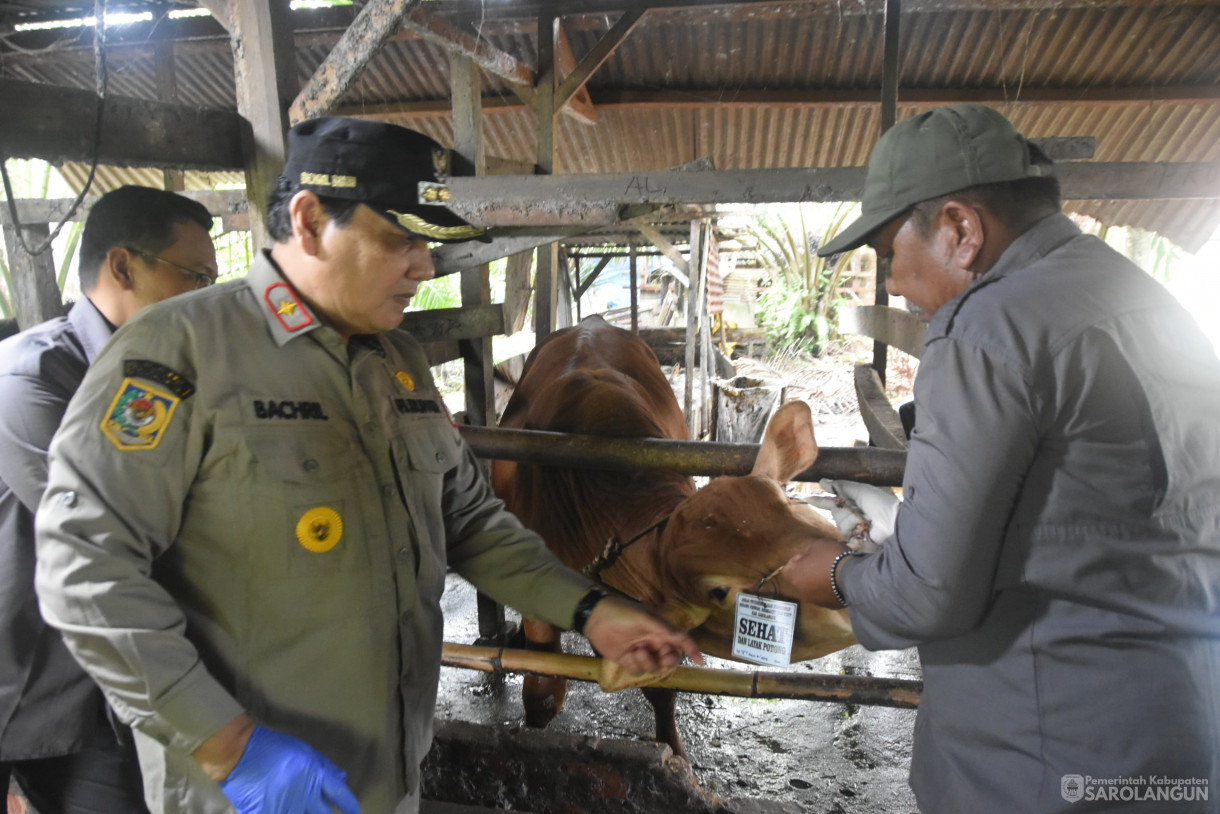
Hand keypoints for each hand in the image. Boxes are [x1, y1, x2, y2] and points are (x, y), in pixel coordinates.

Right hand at [218, 726, 360, 813]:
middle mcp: (304, 795)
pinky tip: (284, 810)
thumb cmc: (274, 749)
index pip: (340, 795)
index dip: (350, 806)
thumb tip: (342, 780)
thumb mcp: (305, 752)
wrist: (240, 754)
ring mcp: (285, 808)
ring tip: (303, 809)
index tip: (354, 812)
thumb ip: (325, 767)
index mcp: (315, 776)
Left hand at [583, 596, 703, 674]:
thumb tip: (682, 637)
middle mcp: (653, 641)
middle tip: (663, 656)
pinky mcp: (628, 659)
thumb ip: (664, 629)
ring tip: (637, 651)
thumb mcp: (644, 618)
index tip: (701, 662)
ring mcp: (641, 651)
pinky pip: (638, 670)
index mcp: (660, 629)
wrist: (596, 617)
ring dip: (648, 662)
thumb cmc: (622, 612)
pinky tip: (628, 655)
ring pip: (653, 667)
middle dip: (668, 660)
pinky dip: (635, 665)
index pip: (681, 641)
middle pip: (669, 658)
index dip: (692, 650)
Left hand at [782, 539, 850, 607]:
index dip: (795, 562)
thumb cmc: (831, 557)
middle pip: (800, 580)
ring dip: (818, 582)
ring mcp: (816, 601)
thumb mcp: (816, 545)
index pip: (786, 570)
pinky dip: (829, 590)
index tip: (807, 556)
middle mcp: (802, 592)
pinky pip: (825, 596)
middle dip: (807, 572)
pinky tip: (838, 582)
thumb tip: (804, 559)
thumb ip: (806, 553)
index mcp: (794, 577)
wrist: (853, 577)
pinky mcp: (830, 606)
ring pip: (813, 589)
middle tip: (820, 563)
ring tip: (831, 573)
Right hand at [805, 479, 899, 551]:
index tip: (808, 498)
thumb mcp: (860, 490)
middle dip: (845, 512)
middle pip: (836, 513)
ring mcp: (856, 529)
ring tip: (866, 521)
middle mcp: (853, 515)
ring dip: (851, 521)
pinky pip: (848, 537)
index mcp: (853, 502)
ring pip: (841, 525)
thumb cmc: (881, 504)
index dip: (821, 501)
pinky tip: (865, 531)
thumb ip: (841, 486)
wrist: (895, 523)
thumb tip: (822, 481)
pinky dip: (855, 533)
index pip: (833, 502)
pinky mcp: (859, 542)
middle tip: (857, 512)